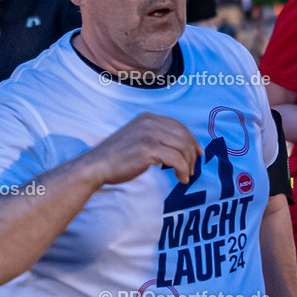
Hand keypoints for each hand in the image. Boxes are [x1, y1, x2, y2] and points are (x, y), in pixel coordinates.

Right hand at [87, 113, 201, 185]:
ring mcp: (149, 135)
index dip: (192, 139)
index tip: (198, 153)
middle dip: (192, 153)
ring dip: (189, 163)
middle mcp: (150, 122)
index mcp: (148, 118)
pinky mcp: (148, 149)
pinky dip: (182, 170)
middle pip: (184, 135)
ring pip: (183, 147)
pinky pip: (176, 159)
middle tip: (193, 168)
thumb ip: (155, 137)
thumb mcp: (138, 138)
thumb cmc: (117, 157)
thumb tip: (179, 147)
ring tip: (186, 175)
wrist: (97, 165)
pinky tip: (180, 178)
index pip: (178, 125)